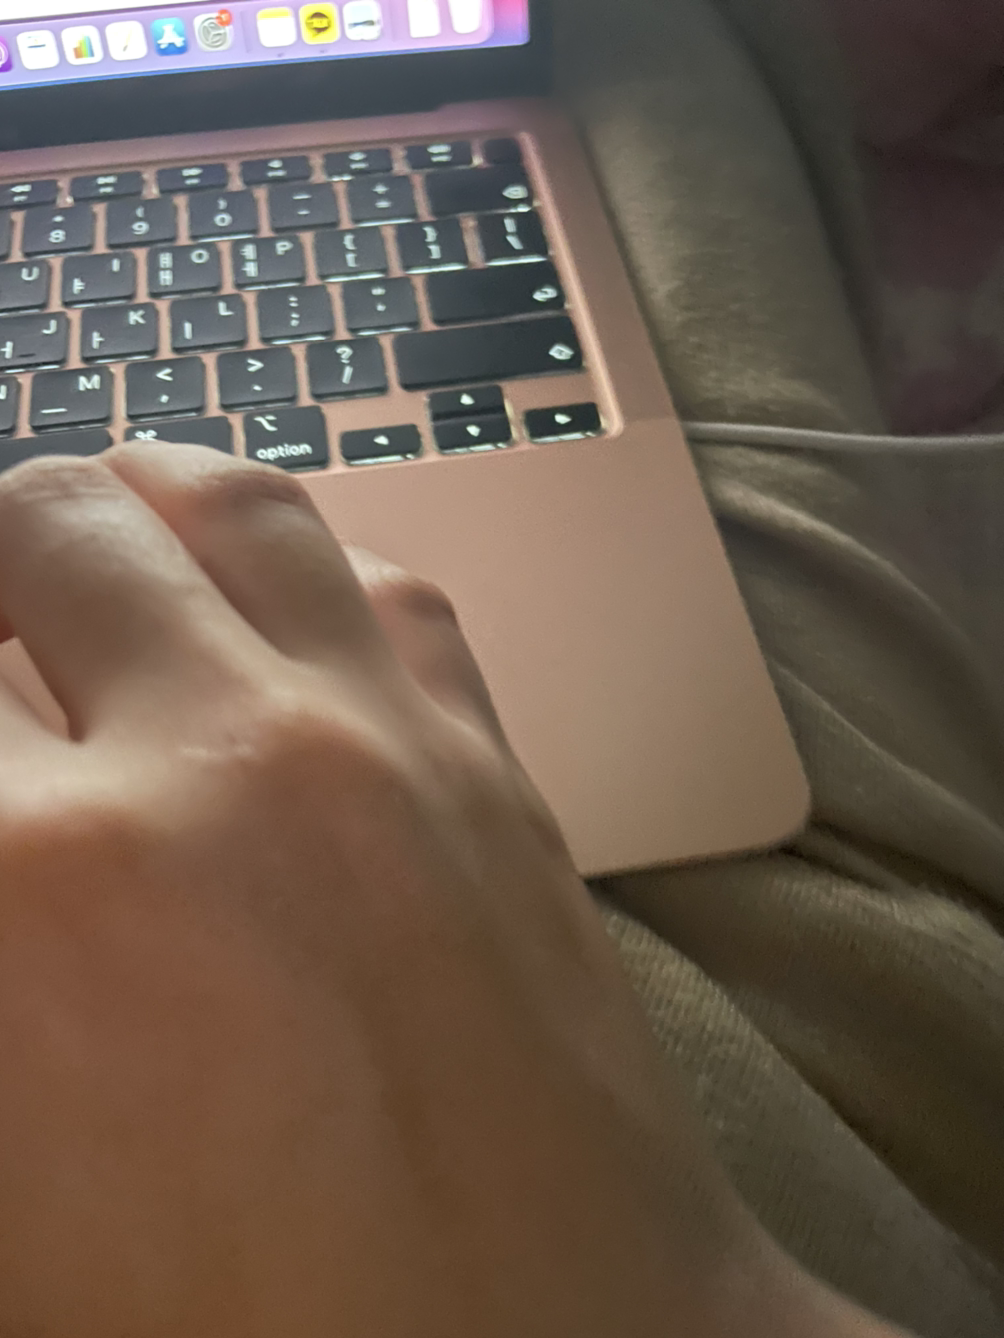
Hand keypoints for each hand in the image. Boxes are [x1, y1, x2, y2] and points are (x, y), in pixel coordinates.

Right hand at [0, 443, 901, 1336]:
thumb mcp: (12, 1186)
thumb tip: (15, 843)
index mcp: (33, 894)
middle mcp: (213, 762)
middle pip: (39, 520)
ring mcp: (379, 740)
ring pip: (223, 496)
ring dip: (128, 504)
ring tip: (90, 548)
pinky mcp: (494, 762)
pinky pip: (377, 579)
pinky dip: (292, 564)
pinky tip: (261, 614)